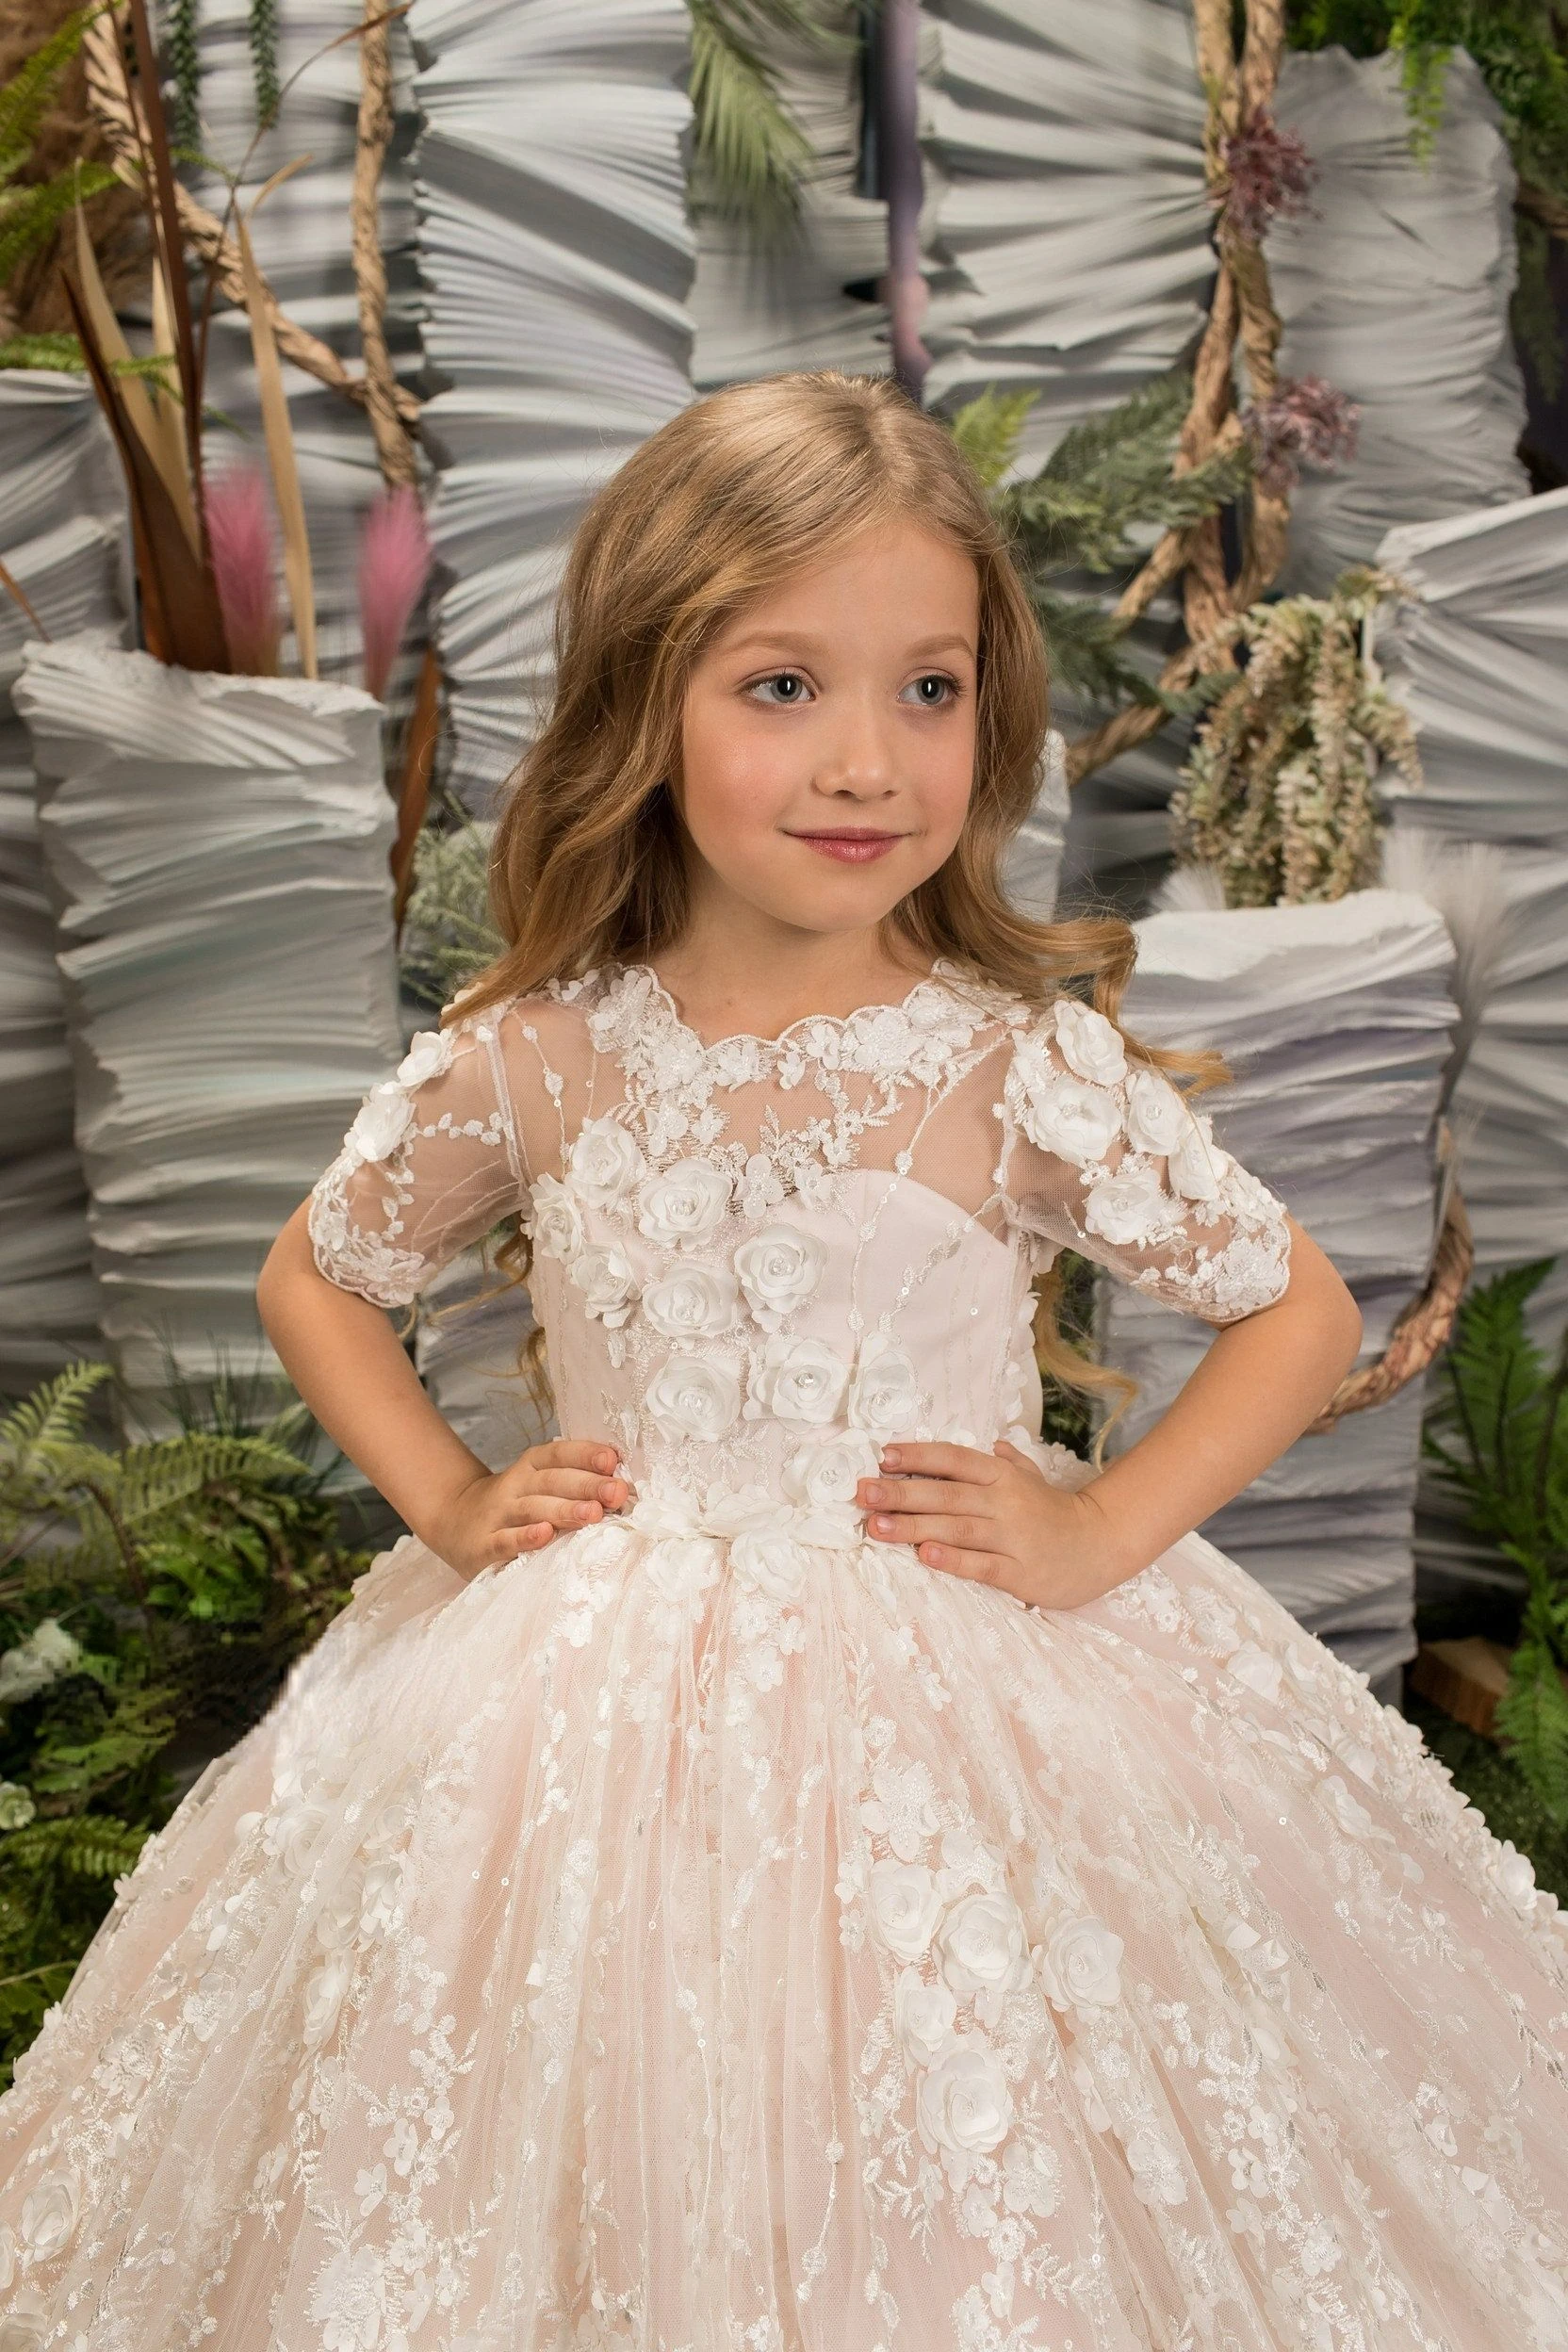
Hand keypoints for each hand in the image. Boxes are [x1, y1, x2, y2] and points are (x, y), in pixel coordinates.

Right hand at [424, 1439, 631, 1580]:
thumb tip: (621, 1483)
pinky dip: (525, 1538)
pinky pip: (505, 1540)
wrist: (453, 1522)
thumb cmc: (514, 1505)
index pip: (559, 1454)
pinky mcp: (483, 1545)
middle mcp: (515, 1486)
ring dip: (565, 1510)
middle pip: (552, 1481)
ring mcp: (498, 1514)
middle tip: (616, 1492)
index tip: (613, 1460)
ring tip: (594, 1513)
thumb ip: (574, 1481)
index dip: (585, 1454)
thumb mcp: (538, 1485)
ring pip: (533, 1509)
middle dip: (587, 1485)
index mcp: (531, 1466)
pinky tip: (545, 1535)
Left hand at [856, 1440, 1127, 1611]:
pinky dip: (952, 1560)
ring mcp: (1012, 1537)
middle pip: (945, 1493)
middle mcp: (1004, 1501)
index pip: (954, 1459)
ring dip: (912, 1526)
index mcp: (1002, 1475)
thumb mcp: (1031, 1477)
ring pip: (955, 1528)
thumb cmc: (1055, 1512)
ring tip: (875, 1526)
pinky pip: (980, 1565)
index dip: (918, 1455)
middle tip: (862, 1492)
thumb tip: (990, 1442)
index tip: (882, 1456)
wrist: (1102, 1544)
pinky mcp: (1019, 1572)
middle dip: (900, 1492)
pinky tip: (925, 1555)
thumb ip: (1007, 1461)